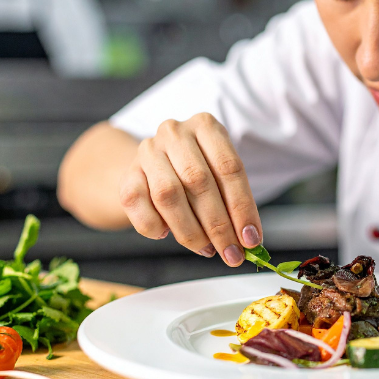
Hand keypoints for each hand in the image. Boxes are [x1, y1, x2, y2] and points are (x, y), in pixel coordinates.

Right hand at [118, 113, 261, 265]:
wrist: (156, 164)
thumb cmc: (198, 170)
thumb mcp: (221, 175)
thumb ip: (234, 203)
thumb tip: (248, 239)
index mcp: (206, 125)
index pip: (229, 168)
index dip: (242, 208)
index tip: (251, 238)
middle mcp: (175, 133)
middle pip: (199, 182)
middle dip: (219, 225)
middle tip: (231, 253)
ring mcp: (147, 151)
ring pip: (168, 195)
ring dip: (190, 231)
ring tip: (206, 249)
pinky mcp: (127, 173)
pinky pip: (138, 204)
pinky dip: (154, 226)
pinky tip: (166, 234)